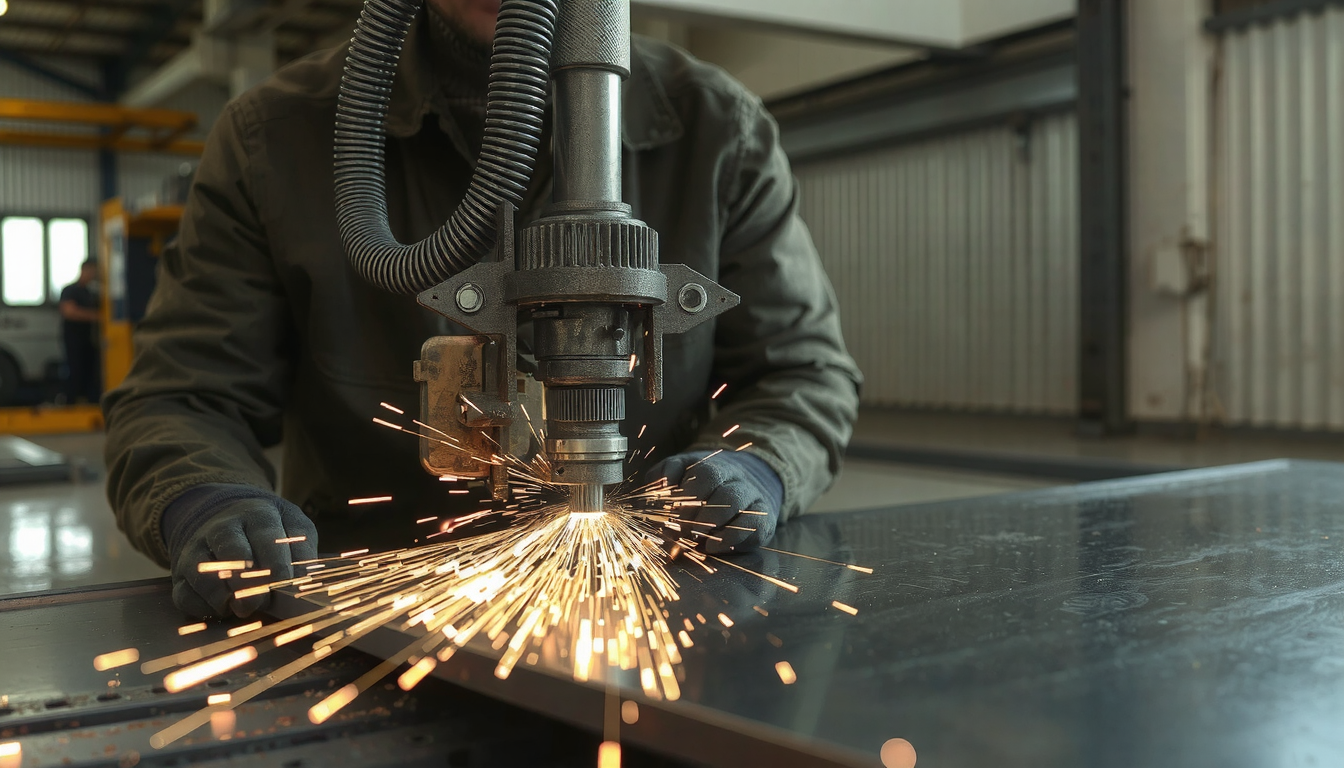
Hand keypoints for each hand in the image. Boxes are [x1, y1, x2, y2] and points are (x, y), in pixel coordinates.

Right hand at [165, 487, 317, 617]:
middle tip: (260, 604)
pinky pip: (184, 594)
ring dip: (224, 598)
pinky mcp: (180, 571)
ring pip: (204, 575)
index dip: (277, 565)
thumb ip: (302, 548)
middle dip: (250, 584)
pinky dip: (203, 608)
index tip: (284, 584)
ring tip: (242, 608)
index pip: (267, 538)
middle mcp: (223, 528)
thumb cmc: (268, 529)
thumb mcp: (292, 526)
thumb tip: (304, 579)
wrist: (223, 516)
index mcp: (256, 515)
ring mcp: (197, 548)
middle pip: (233, 554)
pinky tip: (222, 610)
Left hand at [646, 450, 782, 553]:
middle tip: (681, 532)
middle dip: (700, 516)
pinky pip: (756, 529)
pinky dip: (733, 539)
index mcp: (715, 466)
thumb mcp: (684, 467)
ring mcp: (754, 500)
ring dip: (716, 527)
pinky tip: (713, 547)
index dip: (687, 497)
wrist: (756, 477)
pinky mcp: (766, 521)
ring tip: (696, 539)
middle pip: (724, 494)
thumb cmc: (707, 479)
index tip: (670, 515)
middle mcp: (738, 481)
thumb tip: (659, 485)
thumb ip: (665, 472)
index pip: (705, 475)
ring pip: (741, 509)